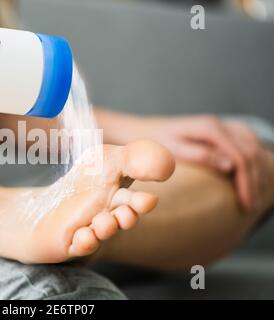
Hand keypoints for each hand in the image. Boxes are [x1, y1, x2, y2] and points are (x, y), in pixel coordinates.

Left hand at [101, 111, 265, 211]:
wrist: (142, 131)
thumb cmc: (153, 145)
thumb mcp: (172, 152)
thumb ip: (200, 156)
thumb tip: (230, 166)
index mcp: (209, 129)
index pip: (239, 158)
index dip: (247, 183)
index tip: (246, 206)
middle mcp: (220, 123)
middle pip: (251, 153)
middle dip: (256, 182)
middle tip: (251, 207)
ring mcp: (223, 124)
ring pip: (254, 148)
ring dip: (259, 173)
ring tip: (255, 198)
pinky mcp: (223, 129)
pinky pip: (248, 144)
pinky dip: (254, 162)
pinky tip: (252, 180)